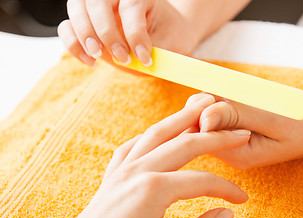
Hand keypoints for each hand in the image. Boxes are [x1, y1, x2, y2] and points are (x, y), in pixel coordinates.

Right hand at [58, 0, 198, 66]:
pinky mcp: (85, 22)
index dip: (135, 34)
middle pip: (97, 1)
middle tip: (121, 58)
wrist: (163, 34)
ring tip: (98, 57)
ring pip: (76, 8)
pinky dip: (72, 44)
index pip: (130, 5)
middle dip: (106, 32)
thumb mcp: (170, 42)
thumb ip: (157, 49)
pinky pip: (66, 27)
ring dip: (84, 35)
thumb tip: (141, 61)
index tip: (145, 58)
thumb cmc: (167, 35)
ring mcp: (97, 7)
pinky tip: (90, 61)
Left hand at [60, 94, 249, 217]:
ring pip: (157, 134)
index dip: (226, 189)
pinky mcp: (111, 177)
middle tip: (238, 132)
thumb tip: (226, 214)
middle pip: (184, 144)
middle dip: (214, 137)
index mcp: (153, 190)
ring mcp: (121, 171)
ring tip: (201, 107)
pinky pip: (132, 146)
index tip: (242, 199)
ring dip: (182, 120)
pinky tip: (159, 134)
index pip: (202, 181)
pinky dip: (151, 136)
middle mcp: (137, 171)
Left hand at [199, 94, 302, 168]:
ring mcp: (231, 137)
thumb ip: (236, 116)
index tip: (225, 98)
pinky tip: (248, 97)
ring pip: (206, 110)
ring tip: (248, 98)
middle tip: (238, 97)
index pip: (197, 133)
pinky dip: (229, 95)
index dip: (202, 110)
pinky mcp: (237, 124)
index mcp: (234, 154)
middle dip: (210, 101)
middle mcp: (228, 149)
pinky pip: (220, 106)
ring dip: (220, 95)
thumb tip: (201, 117)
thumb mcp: (273, 119)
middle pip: (196, 121)